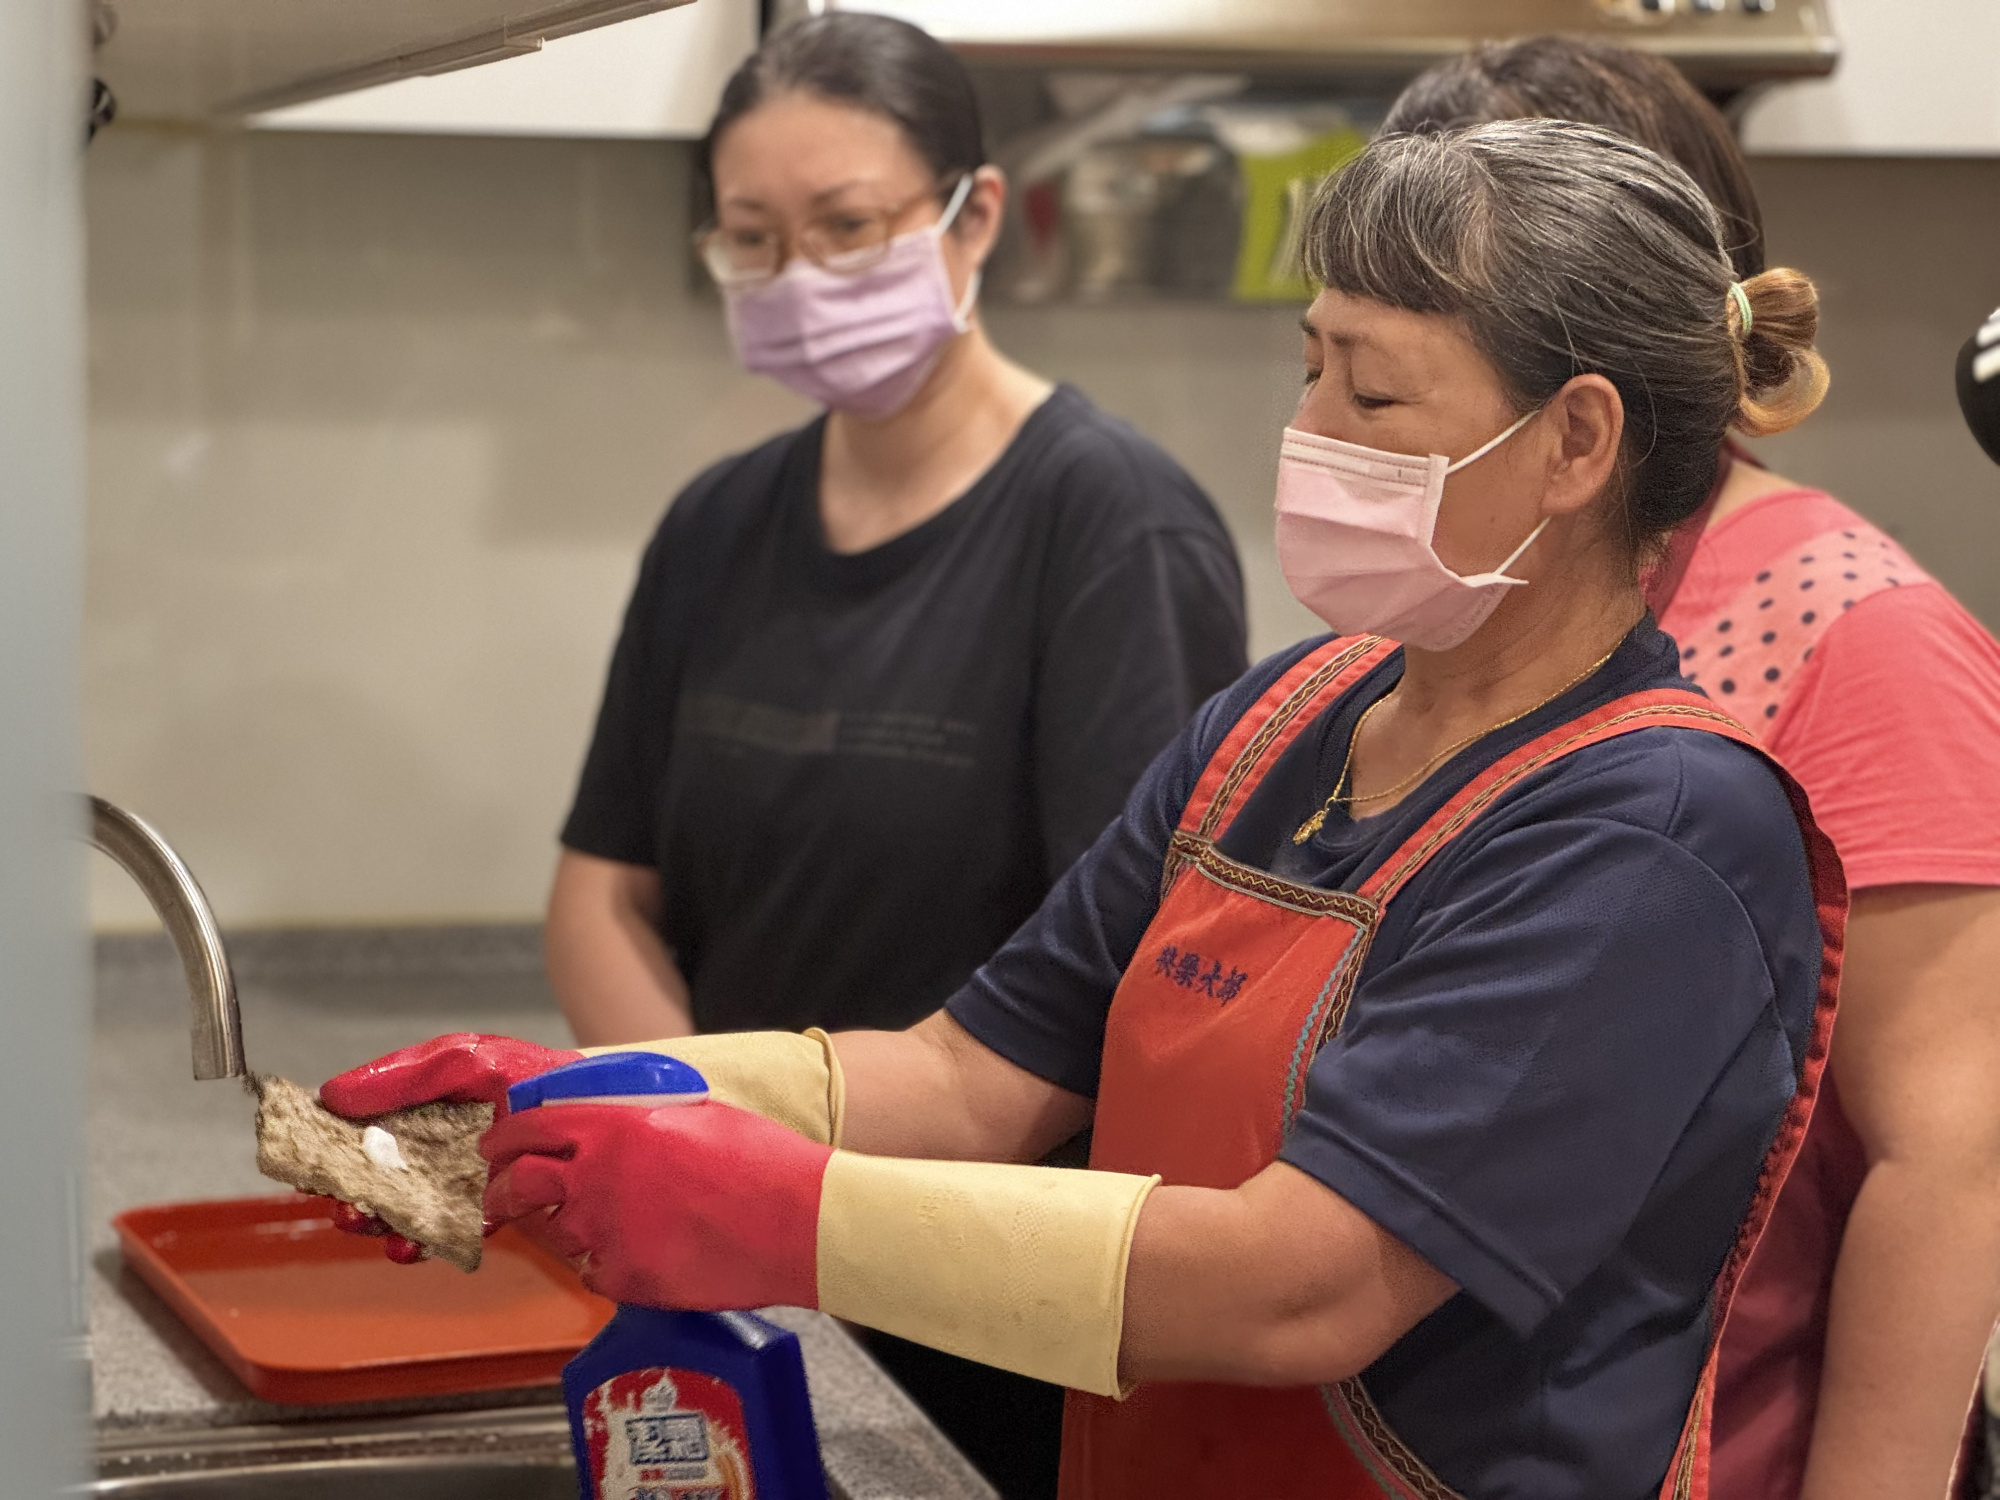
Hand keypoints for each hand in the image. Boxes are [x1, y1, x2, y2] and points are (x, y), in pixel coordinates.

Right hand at [317, 1033, 581, 1262]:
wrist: (595, 1112)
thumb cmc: (532, 1077)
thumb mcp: (465, 1060)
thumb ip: (404, 1075)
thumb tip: (332, 1094)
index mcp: (419, 1108)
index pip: (360, 1129)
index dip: (329, 1145)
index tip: (306, 1161)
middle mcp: (432, 1148)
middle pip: (372, 1177)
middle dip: (347, 1193)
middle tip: (340, 1201)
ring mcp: (455, 1184)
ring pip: (398, 1210)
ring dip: (374, 1222)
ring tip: (367, 1222)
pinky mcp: (482, 1214)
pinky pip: (440, 1236)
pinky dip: (418, 1243)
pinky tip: (407, 1245)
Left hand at [481, 1100, 828, 1309]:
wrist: (795, 1220)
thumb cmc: (759, 1162)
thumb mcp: (693, 1112)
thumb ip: (638, 1116)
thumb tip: (611, 1120)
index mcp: (612, 1126)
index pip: (529, 1128)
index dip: (504, 1138)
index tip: (496, 1146)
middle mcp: (596, 1177)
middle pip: (516, 1184)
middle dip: (500, 1188)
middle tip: (502, 1190)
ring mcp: (605, 1231)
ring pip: (552, 1232)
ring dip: (557, 1225)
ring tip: (582, 1222)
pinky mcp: (623, 1278)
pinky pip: (591, 1270)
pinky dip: (600, 1261)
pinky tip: (630, 1249)